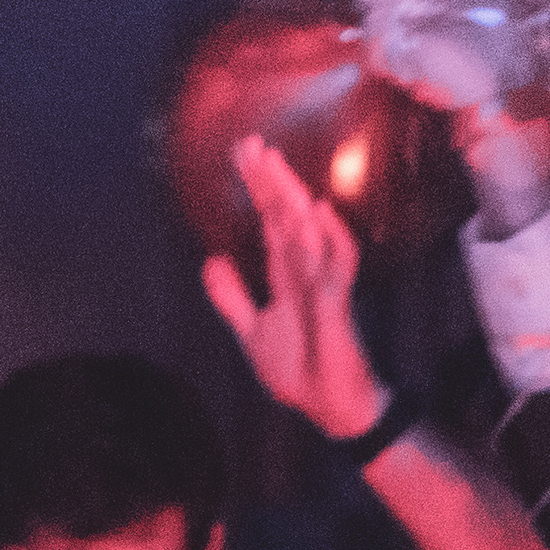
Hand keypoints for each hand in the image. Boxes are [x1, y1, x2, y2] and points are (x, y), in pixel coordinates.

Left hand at [200, 138, 390, 441]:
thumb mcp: (253, 331)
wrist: (327, 406)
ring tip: (273, 164)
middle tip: (250, 144)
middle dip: (268, 180)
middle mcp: (305, 270)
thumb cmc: (300, 369)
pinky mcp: (337, 306)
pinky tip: (318, 211)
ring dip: (291, 197)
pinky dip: (331, 238)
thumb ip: (233, 298)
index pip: (269, 220)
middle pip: (285, 215)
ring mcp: (322, 284)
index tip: (241, 153)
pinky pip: (337, 266)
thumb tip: (212, 262)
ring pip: (307, 231)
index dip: (256, 188)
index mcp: (286, 272)